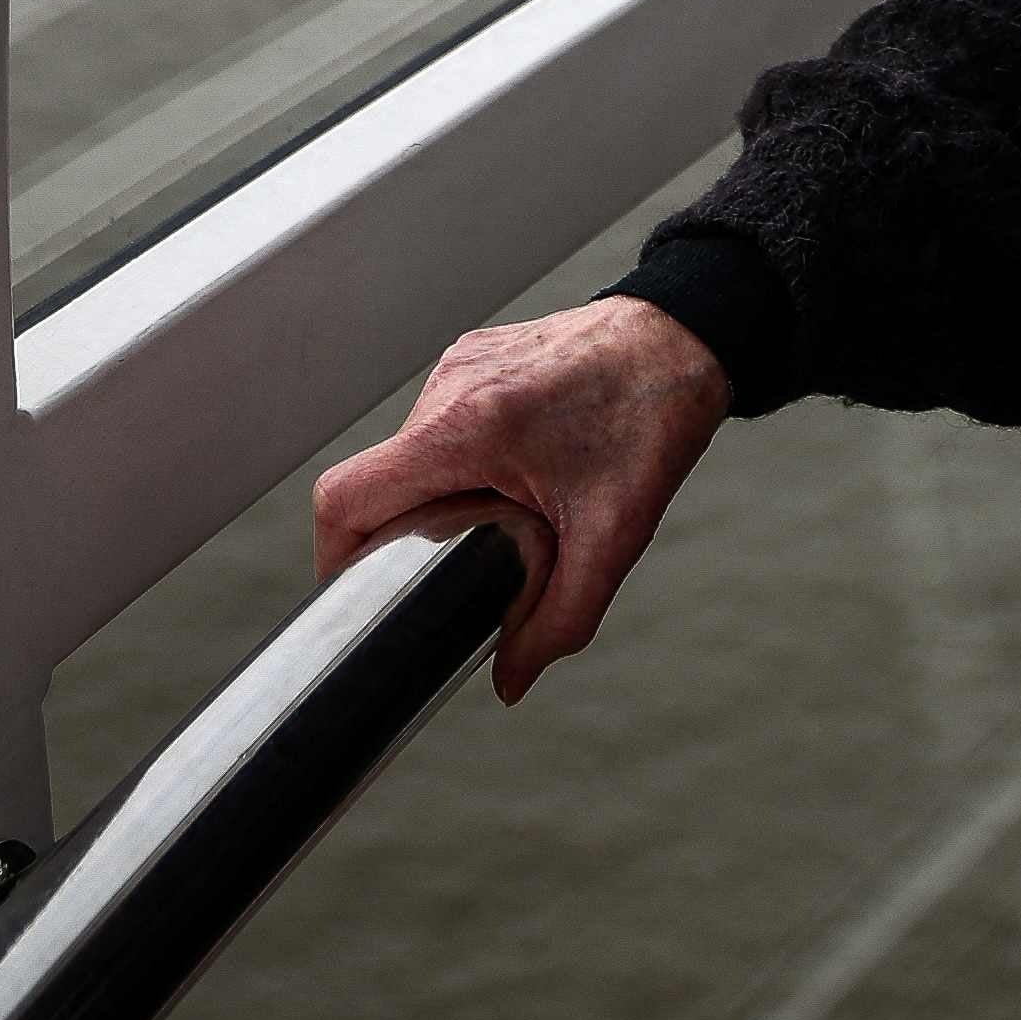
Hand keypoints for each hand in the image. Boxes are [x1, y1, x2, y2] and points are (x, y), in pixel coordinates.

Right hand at [306, 295, 730, 704]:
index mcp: (467, 426)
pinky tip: (504, 482)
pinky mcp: (473, 358)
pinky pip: (434, 425)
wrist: (684, 339)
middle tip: (435, 577)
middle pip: (373, 484)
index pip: (346, 497)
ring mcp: (457, 366)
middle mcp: (448, 388)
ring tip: (484, 524)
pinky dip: (452, 465)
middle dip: (395, 539)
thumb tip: (510, 681)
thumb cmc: (653, 419)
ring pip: (404, 456)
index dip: (336, 558)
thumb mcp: (614, 535)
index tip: (358, 594)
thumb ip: (561, 618)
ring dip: (429, 500)